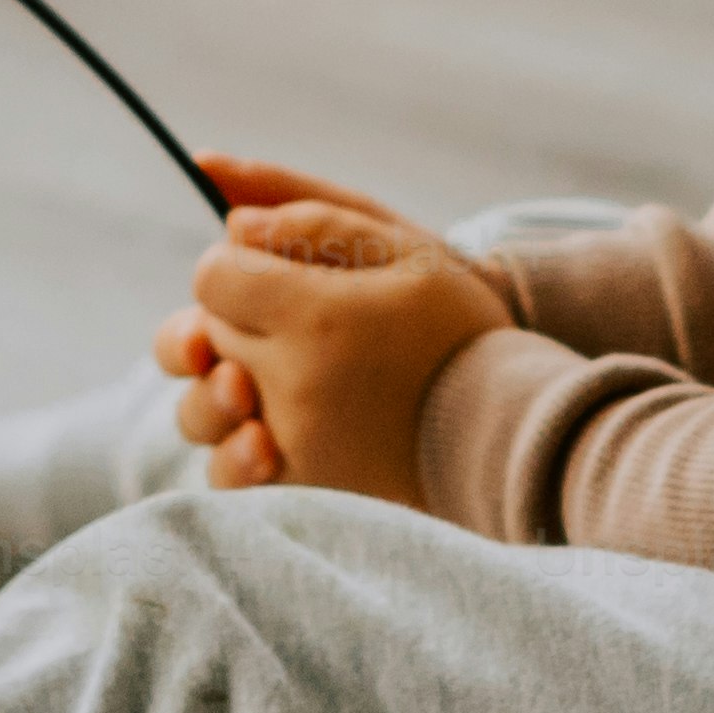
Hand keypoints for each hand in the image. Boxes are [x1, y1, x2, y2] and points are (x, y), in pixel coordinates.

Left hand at [151, 186, 509, 508]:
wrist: (512, 431)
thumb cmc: (462, 331)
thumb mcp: (409, 251)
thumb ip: (314, 222)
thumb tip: (231, 226)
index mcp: (317, 318)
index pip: (213, 278)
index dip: (236, 267)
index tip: (274, 273)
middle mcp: (293, 386)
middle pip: (206, 334)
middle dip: (237, 319)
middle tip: (294, 322)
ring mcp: (291, 446)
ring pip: (201, 408)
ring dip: (223, 385)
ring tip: (270, 377)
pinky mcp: (299, 490)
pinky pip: (228, 471)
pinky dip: (236, 447)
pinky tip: (266, 430)